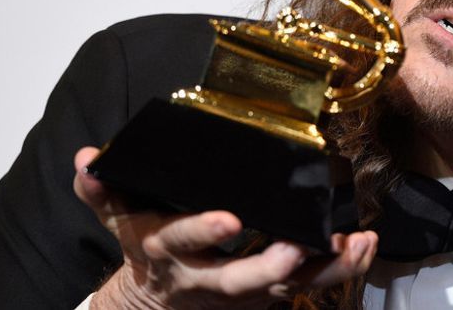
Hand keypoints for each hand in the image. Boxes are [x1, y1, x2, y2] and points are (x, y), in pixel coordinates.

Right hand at [73, 147, 377, 309]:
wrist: (154, 304)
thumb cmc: (146, 247)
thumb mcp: (119, 218)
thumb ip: (102, 189)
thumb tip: (87, 156)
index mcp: (168, 249)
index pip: (182, 240)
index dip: (203, 231)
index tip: (229, 219)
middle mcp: (207, 277)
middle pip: (240, 278)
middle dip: (269, 265)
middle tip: (298, 247)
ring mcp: (242, 292)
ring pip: (286, 286)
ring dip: (324, 267)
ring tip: (356, 243)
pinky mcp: (268, 295)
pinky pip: (308, 286)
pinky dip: (339, 267)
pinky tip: (365, 245)